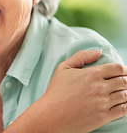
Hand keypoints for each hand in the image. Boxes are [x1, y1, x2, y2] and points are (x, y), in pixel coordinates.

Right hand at [5, 50, 126, 132]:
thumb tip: (98, 52)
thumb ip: (81, 57)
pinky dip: (125, 105)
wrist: (51, 115)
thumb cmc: (56, 91)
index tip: (123, 72)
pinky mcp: (103, 117)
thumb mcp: (63, 68)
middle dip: (125, 80)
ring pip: (125, 95)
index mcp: (92, 74)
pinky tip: (121, 103)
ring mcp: (103, 103)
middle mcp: (100, 87)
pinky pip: (123, 110)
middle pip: (124, 81)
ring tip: (121, 92)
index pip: (118, 68)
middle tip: (123, 82)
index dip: (123, 69)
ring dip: (125, 93)